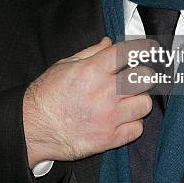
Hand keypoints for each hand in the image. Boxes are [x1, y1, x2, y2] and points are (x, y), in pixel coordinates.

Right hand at [23, 37, 155, 166]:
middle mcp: (104, 93)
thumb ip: (91, 53)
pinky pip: (137, 130)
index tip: (151, 49)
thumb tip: (109, 42)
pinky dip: (133, 124)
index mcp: (92, 71)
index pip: (128, 53)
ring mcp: (108, 118)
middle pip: (144, 78)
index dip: (144, 49)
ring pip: (145, 104)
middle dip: (143, 75)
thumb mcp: (65, 65)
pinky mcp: (108, 140)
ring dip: (139, 100)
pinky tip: (123, 119)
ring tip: (128, 100)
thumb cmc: (46, 95)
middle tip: (136, 78)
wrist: (32, 128)